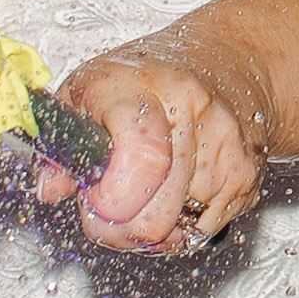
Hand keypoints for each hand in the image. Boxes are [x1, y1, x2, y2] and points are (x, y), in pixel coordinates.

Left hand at [59, 29, 272, 255]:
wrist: (227, 65)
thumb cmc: (146, 80)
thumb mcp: (85, 93)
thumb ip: (60, 144)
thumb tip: (51, 189)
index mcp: (137, 85)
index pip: (141, 155)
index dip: (112, 199)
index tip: (95, 202)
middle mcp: (188, 108)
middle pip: (156, 213)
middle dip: (121, 230)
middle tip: (108, 211)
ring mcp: (224, 142)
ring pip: (178, 230)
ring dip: (152, 230)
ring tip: (143, 194)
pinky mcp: (247, 172)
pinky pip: (204, 232)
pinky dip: (183, 229)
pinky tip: (176, 195)